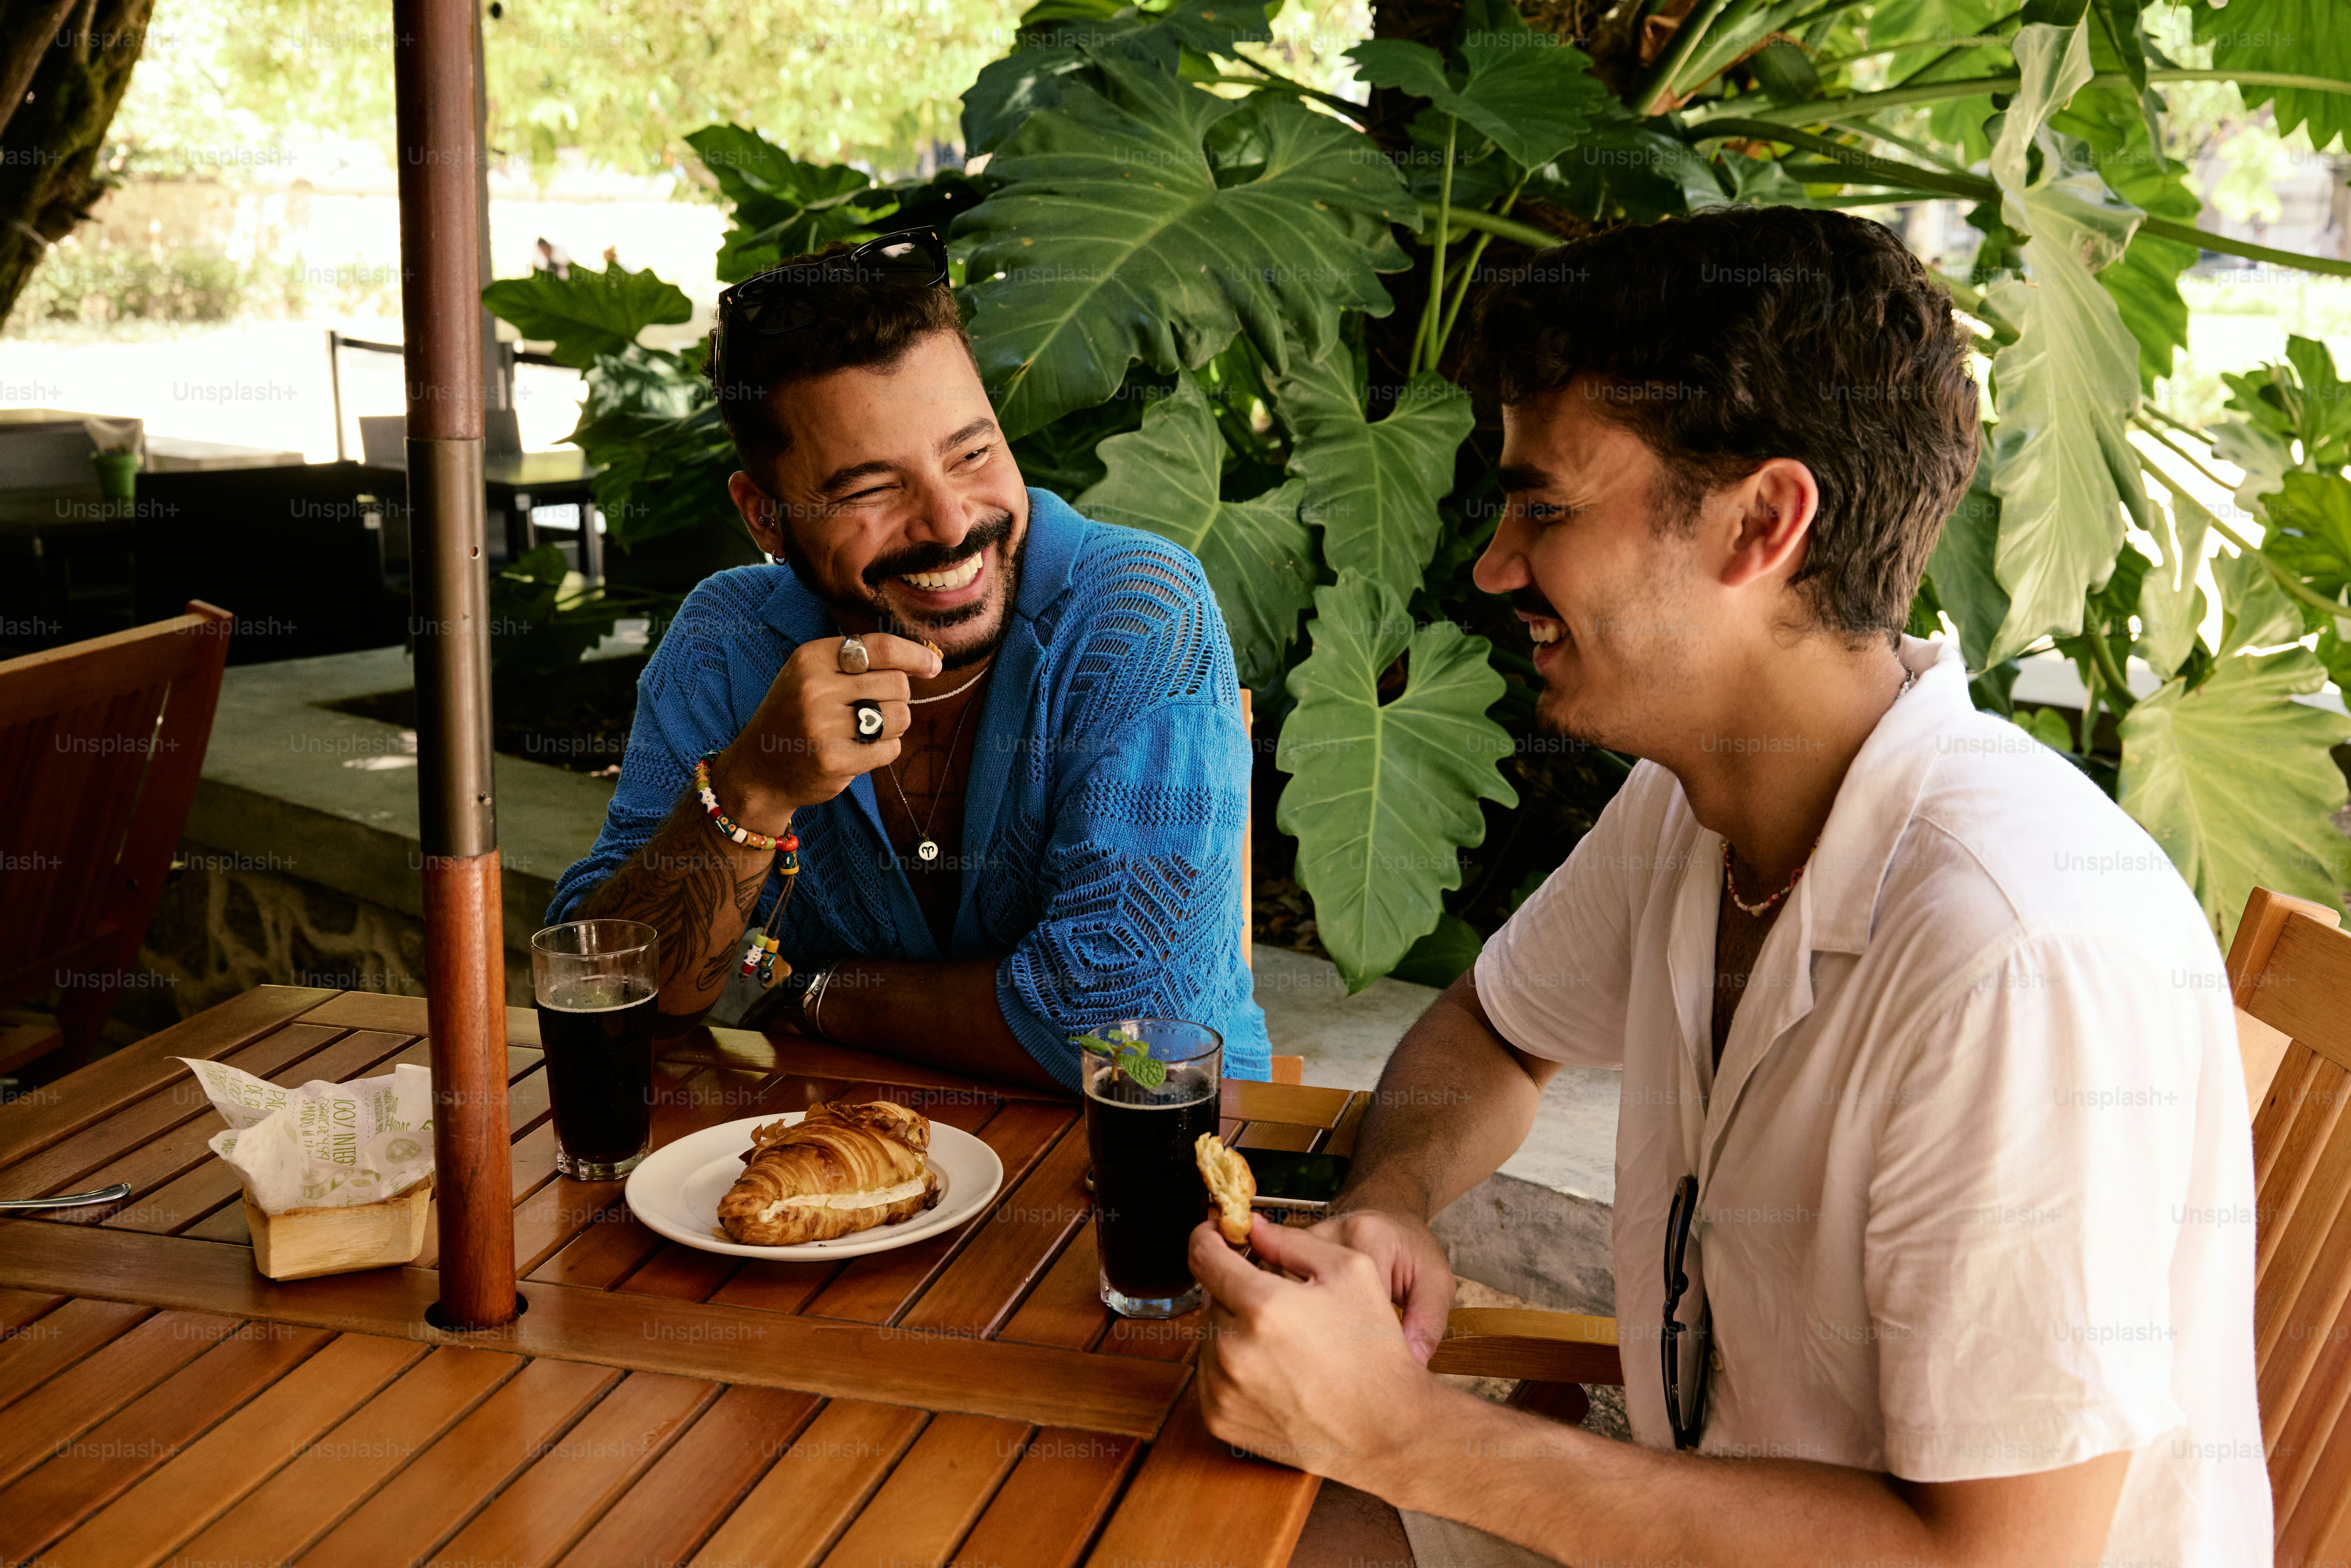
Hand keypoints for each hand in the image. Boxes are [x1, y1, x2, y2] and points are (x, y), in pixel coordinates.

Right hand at [715, 633, 940, 823]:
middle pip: (897, 683)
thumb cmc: (796, 715)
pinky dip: (883, 750)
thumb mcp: (813, 675)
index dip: (914, 655)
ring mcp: (823, 726)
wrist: (758, 769)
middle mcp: (815, 688)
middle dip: (897, 697)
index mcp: (811, 658)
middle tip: (875, 709)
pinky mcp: (833, 761)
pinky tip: (857, 751)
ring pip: (898, 716)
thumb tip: (925, 660)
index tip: (932, 665)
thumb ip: (858, 662)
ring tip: (864, 730)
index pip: (880, 646)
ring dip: (892, 725)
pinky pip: (889, 749)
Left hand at [1190, 1216, 1444, 1493]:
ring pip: (1209, 1336)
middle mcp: (1234, 1351)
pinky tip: (1274, 1372)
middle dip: (1237, 1291)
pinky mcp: (1220, 1420)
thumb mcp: (1351, 1271)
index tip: (1214, 1235)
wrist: (1385, 1427)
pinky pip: (1209, 1375)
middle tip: (1279, 1304)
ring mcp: (1224, 1390)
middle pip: (1211, 1297)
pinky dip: (1232, 1367)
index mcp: (1263, 1306)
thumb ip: (1292, 1241)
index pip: (1203, 1257)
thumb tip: (1250, 1227)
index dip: (1206, 1238)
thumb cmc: (1374, 1348)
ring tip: (1283, 1343)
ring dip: (1234, 1329)